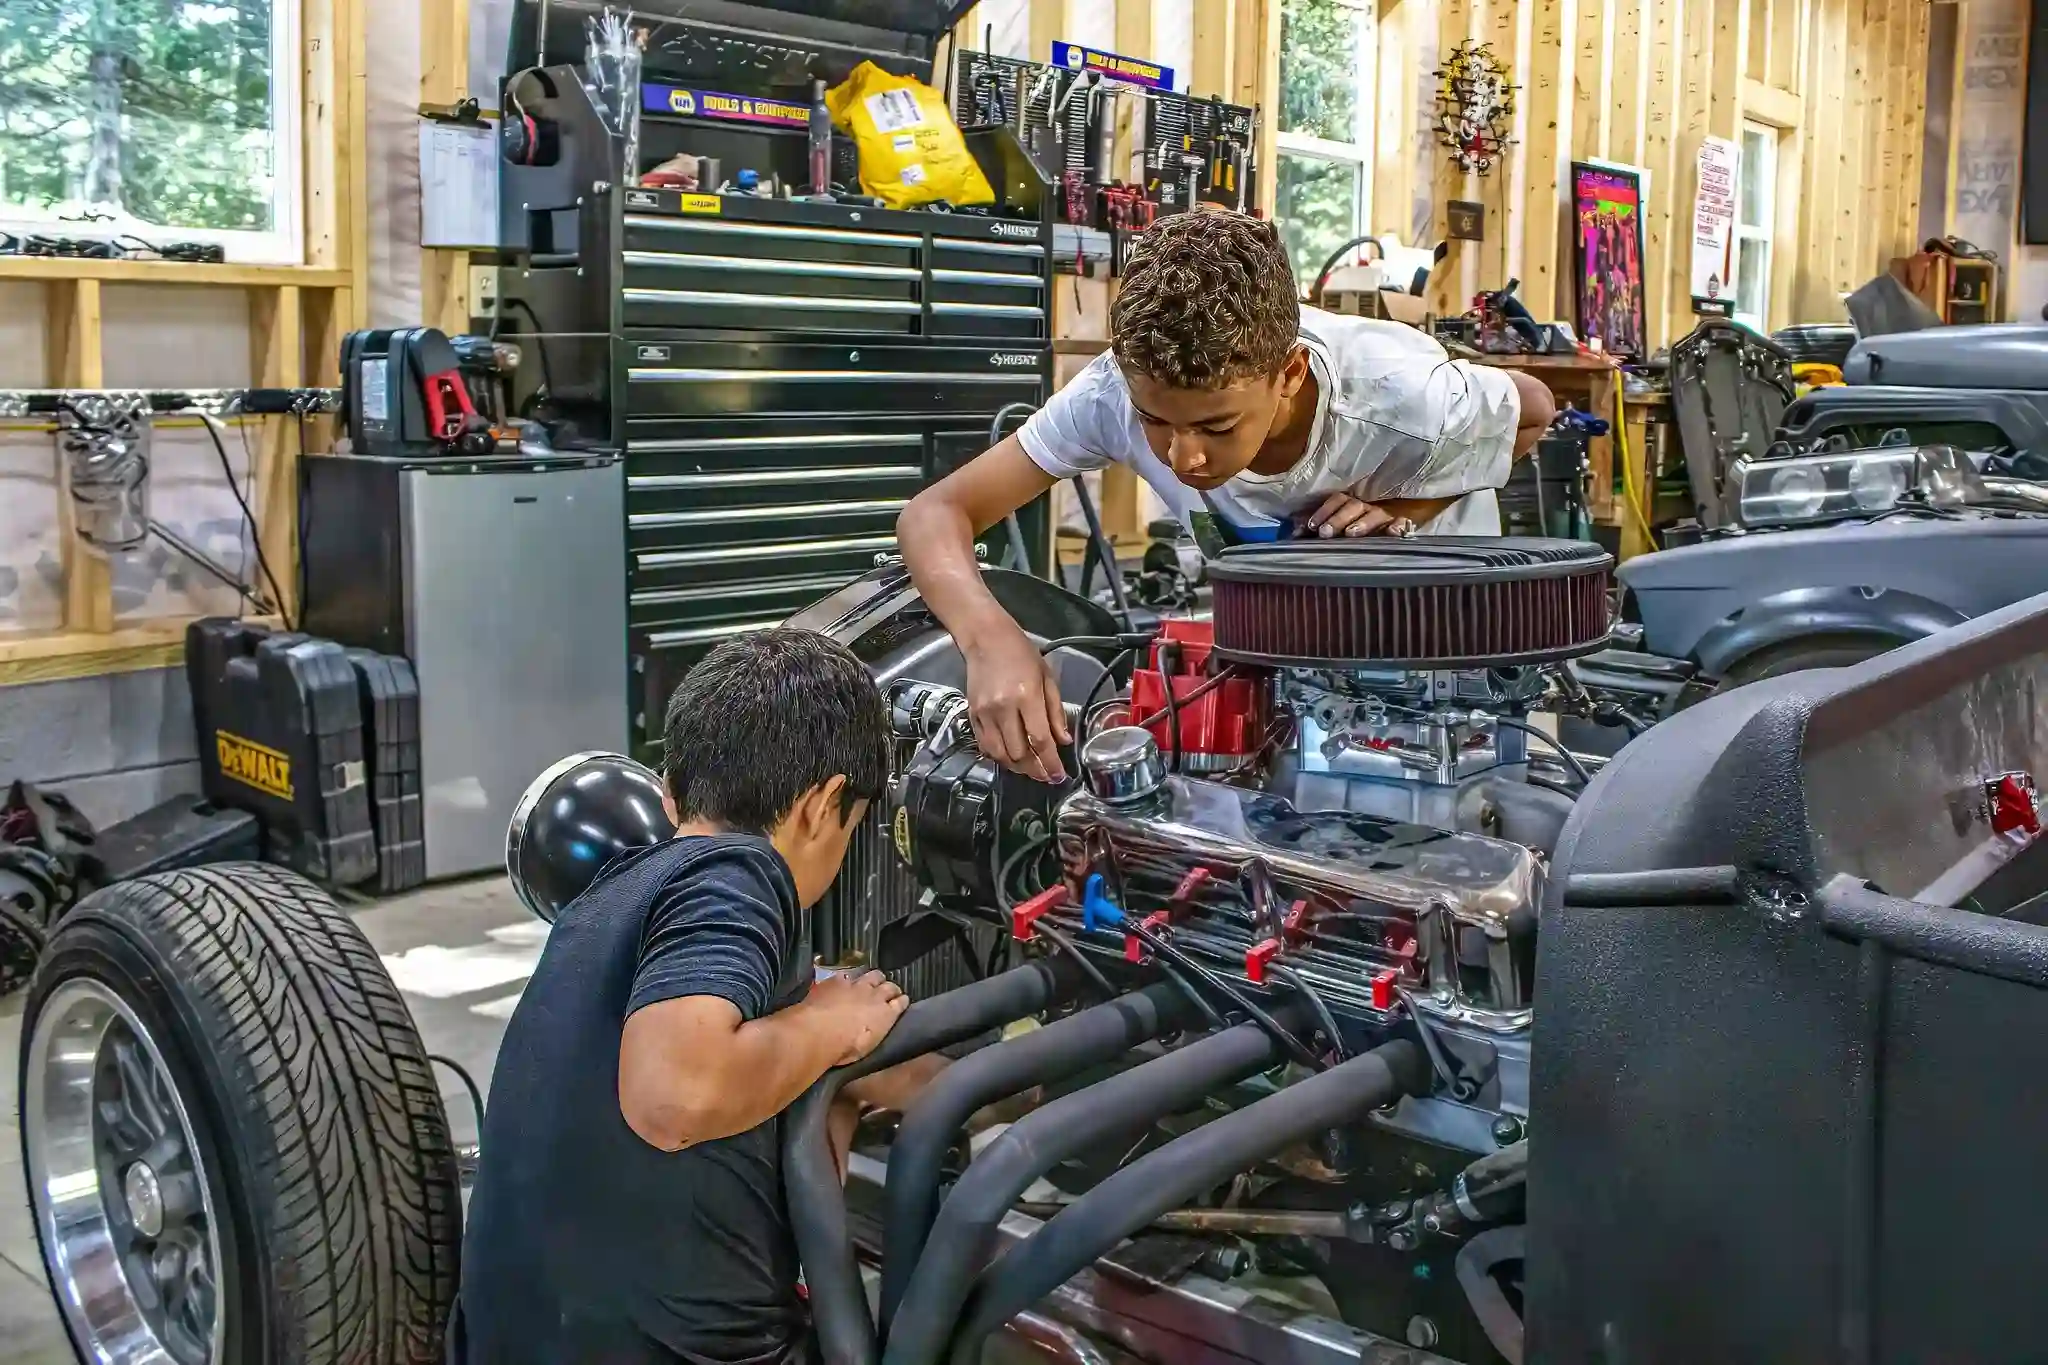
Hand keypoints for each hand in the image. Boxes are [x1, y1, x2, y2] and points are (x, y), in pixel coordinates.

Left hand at [809, 970, 909, 1066]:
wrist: (820, 1031)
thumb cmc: (846, 1048)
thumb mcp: (868, 1046)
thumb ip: (876, 1031)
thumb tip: (876, 1028)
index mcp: (886, 1014)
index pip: (900, 1003)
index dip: (901, 1001)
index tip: (901, 1001)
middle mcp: (875, 996)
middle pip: (889, 986)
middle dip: (890, 988)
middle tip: (888, 992)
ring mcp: (856, 985)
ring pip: (872, 975)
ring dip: (874, 978)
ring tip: (872, 982)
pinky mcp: (836, 981)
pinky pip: (847, 976)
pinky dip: (848, 980)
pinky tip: (844, 983)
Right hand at [961, 619, 1072, 782]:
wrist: (986, 638)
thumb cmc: (1021, 653)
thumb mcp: (1047, 678)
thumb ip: (1056, 712)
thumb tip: (1062, 741)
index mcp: (1027, 697)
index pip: (1040, 740)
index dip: (1051, 763)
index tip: (1058, 776)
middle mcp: (1003, 708)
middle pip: (1019, 753)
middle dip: (1035, 770)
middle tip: (1046, 774)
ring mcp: (984, 713)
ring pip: (1000, 754)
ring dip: (1016, 767)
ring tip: (1030, 768)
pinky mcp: (972, 715)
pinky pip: (984, 745)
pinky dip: (998, 756)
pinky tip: (1010, 757)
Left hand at [1300, 493, 1416, 538]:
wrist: (1407, 511)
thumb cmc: (1364, 523)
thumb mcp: (1341, 523)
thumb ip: (1320, 525)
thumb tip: (1294, 530)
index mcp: (1352, 503)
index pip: (1336, 500)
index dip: (1323, 511)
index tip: (1311, 526)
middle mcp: (1368, 505)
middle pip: (1352, 507)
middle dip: (1337, 519)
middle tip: (1325, 532)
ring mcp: (1387, 514)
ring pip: (1375, 515)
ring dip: (1362, 522)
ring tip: (1351, 533)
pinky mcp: (1405, 522)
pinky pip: (1403, 523)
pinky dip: (1400, 526)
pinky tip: (1395, 532)